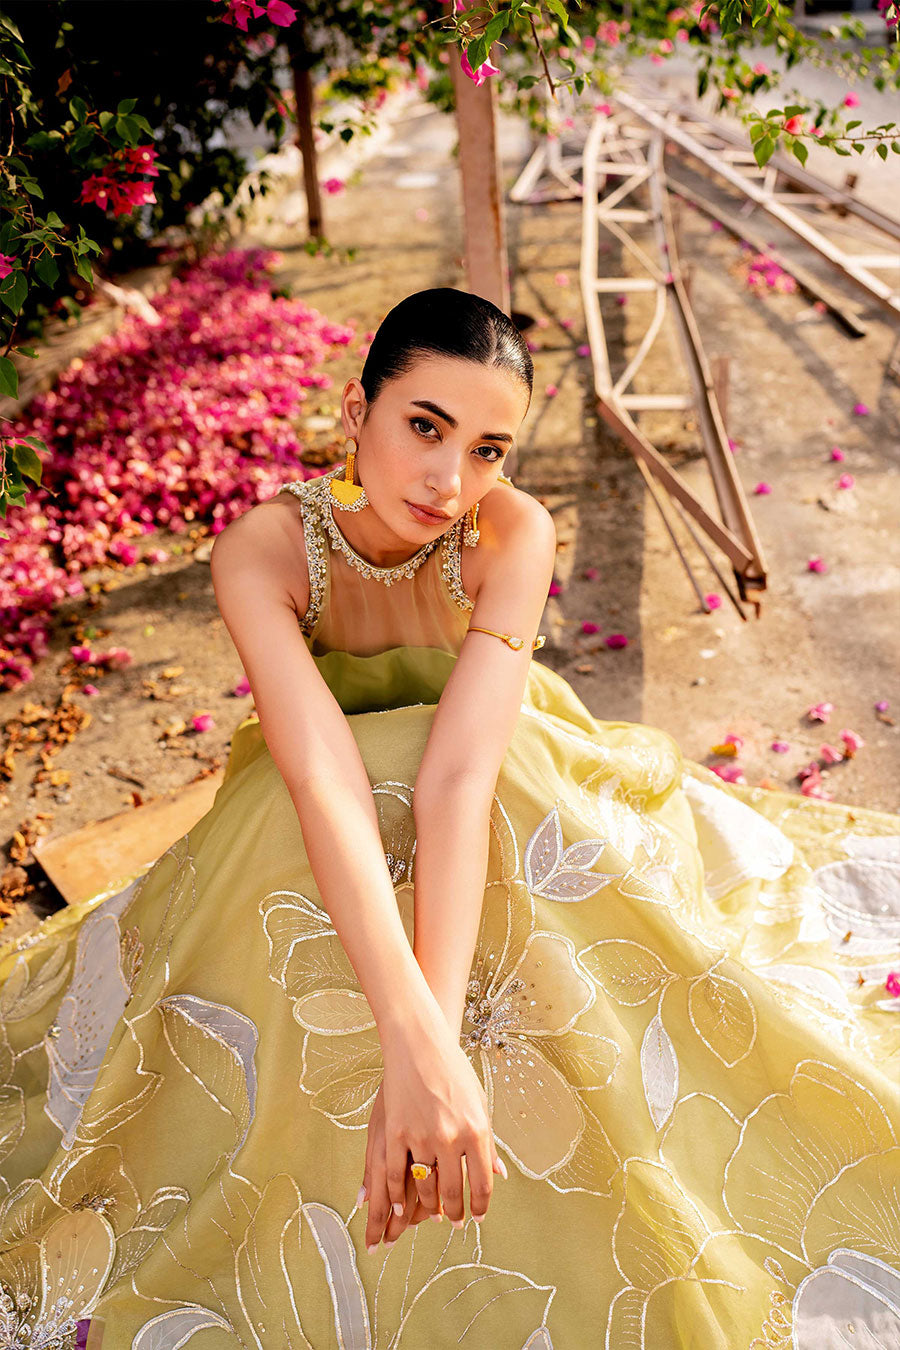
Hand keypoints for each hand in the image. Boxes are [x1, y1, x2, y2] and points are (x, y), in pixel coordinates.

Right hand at [361, 1006, 506, 1248]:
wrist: (420, 1043)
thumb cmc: (454, 1071)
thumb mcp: (479, 1103)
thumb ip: (487, 1142)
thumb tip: (498, 1175)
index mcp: (477, 1130)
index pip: (482, 1184)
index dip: (480, 1207)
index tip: (477, 1218)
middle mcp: (451, 1137)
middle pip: (453, 1192)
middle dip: (455, 1213)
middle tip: (454, 1222)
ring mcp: (421, 1135)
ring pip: (424, 1187)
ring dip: (428, 1207)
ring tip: (432, 1213)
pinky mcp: (395, 1132)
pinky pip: (395, 1175)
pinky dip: (397, 1195)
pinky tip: (401, 1205)